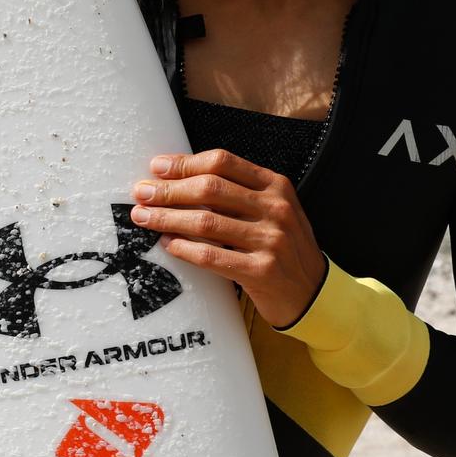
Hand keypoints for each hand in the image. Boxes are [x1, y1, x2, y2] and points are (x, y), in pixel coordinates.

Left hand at [130, 149, 326, 328]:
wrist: (314, 294)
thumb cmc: (282, 247)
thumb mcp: (271, 210)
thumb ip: (238, 193)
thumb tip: (180, 178)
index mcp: (275, 185)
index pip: (223, 162)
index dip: (186, 163)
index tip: (157, 167)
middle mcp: (275, 208)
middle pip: (210, 189)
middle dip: (169, 190)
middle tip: (141, 192)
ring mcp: (270, 240)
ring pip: (205, 222)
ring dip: (167, 218)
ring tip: (143, 217)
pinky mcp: (261, 271)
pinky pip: (211, 256)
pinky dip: (183, 248)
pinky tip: (167, 244)